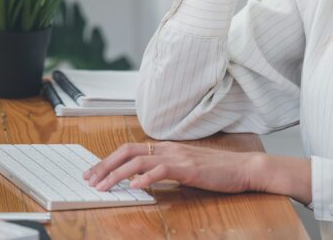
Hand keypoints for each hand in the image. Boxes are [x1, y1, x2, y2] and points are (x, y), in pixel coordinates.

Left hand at [83, 141, 268, 194]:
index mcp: (165, 148)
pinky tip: (134, 186)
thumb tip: (141, 179)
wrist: (243, 168)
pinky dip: (145, 177)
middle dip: (104, 165)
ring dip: (117, 173)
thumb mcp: (184, 168)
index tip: (93, 172)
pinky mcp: (188, 168)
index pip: (129, 149)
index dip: (108, 159)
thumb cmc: (216, 171)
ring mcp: (177, 156)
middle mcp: (167, 148)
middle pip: (127, 151)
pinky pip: (161, 170)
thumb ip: (163, 171)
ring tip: (103, 186)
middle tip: (89, 179)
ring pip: (138, 160)